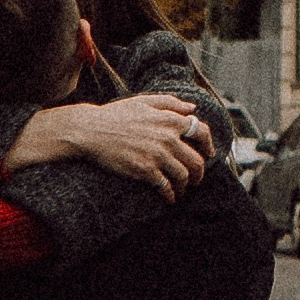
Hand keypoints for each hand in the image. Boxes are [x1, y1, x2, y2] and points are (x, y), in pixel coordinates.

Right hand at [4, 93, 213, 197]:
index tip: (208, 154)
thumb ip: (170, 103)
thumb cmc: (116, 115)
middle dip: (199, 172)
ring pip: (184, 175)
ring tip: (182, 189)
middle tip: (196, 178)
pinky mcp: (145, 170)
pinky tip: (169, 198)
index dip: (208, 145)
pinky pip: (166, 186)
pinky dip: (171, 195)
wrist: (91, 130)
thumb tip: (192, 109)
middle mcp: (168, 138)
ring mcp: (157, 155)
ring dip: (186, 185)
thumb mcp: (143, 101)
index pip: (201, 132)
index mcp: (170, 120)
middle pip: (196, 160)